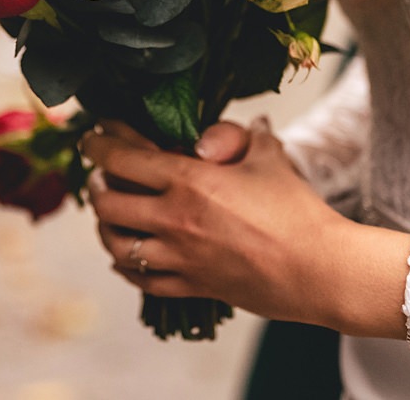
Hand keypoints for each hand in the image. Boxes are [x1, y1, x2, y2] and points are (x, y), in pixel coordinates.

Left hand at [82, 119, 409, 336]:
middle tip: (98, 178)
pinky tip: (125, 259)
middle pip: (108, 203)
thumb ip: (245, 136)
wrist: (319, 270)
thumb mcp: (268, 156)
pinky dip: (126, 268)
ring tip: (107, 217)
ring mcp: (180, 258)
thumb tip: (242, 124)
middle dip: (96, 187)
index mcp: (188, 181)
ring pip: (117, 246)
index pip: (122, 159)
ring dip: (105, 228)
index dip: (98, 145)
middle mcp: (174, 220)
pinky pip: (143, 280)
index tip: (90, 138)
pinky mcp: (192, 286)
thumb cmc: (296, 209)